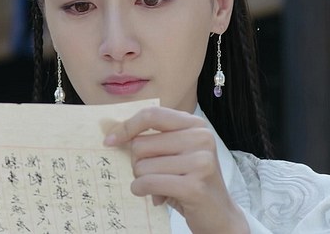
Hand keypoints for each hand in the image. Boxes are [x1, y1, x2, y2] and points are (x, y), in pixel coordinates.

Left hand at [104, 106, 248, 233]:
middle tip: (152, 175)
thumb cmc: (191, 181)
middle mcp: (201, 138)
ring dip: (142, 180)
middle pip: (141, 143)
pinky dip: (143, 191)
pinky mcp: (194, 186)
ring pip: (142, 166)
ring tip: (159, 187)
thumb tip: (113, 134)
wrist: (219, 214)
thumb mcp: (177, 152)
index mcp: (195, 125)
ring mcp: (200, 162)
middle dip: (137, 163)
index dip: (127, 126)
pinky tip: (154, 197)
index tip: (110, 140)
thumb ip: (154, 139)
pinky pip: (149, 183)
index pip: (152, 115)